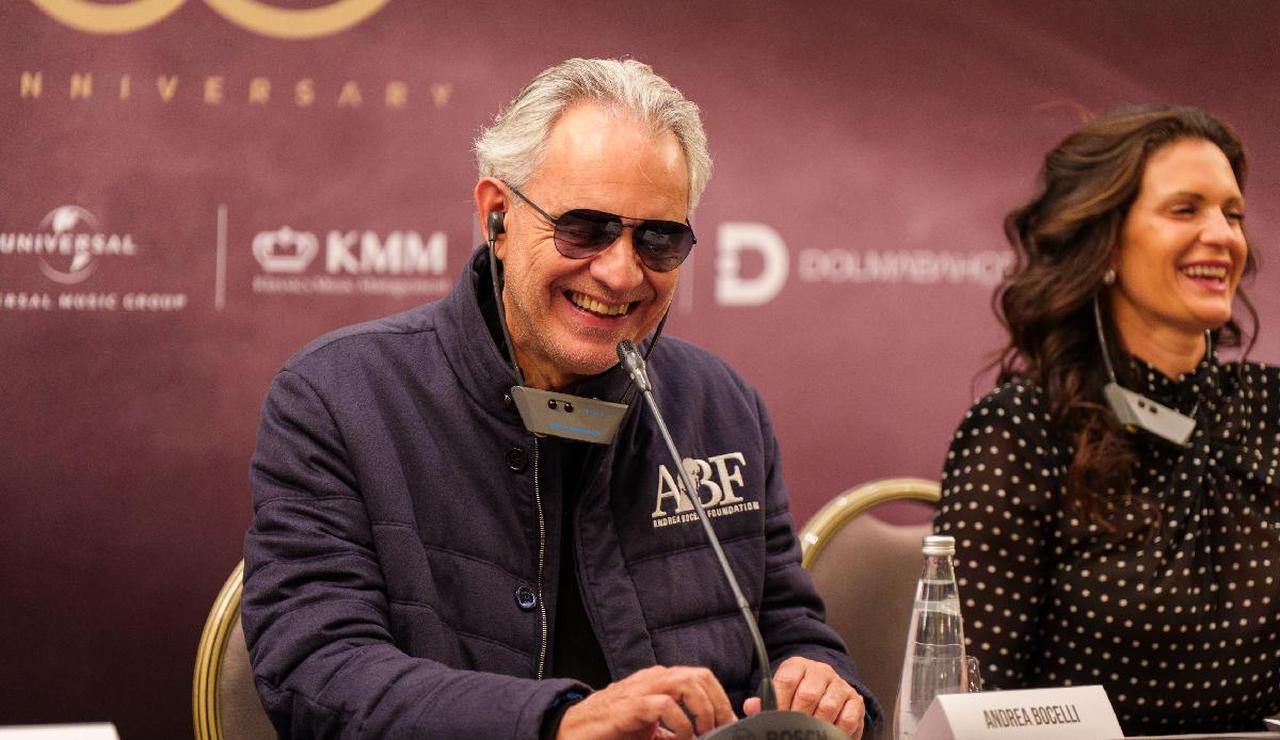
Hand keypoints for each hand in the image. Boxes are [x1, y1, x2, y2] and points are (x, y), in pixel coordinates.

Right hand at [557, 665, 736, 738]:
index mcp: (660, 681)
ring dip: (702, 710)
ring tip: (702, 733)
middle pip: (699, 676)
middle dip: (717, 704)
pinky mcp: (629, 706)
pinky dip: (679, 723)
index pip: (701, 677)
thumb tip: (702, 738)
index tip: (729, 723)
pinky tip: (681, 737)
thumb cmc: (612, 729)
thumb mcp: (652, 730)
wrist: (572, 730)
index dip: (721, 699)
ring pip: (685, 683)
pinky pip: (663, 705)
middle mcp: (653, 679)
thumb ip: (676, 731)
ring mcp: (640, 689)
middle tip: (719, 729)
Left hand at [742, 656, 864, 737]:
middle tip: (793, 730)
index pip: (786, 681)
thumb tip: (751, 707)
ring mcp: (839, 684)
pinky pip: (848, 717)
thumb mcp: (781, 693)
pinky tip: (828, 734)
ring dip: (817, 725)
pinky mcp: (856, 700)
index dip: (779, 703)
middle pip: (807, 695)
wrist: (829, 692)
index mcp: (798, 666)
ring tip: (809, 734)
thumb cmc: (799, 695)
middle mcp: (820, 671)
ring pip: (828, 706)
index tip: (775, 720)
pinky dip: (837, 730)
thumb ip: (767, 700)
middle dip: (798, 717)